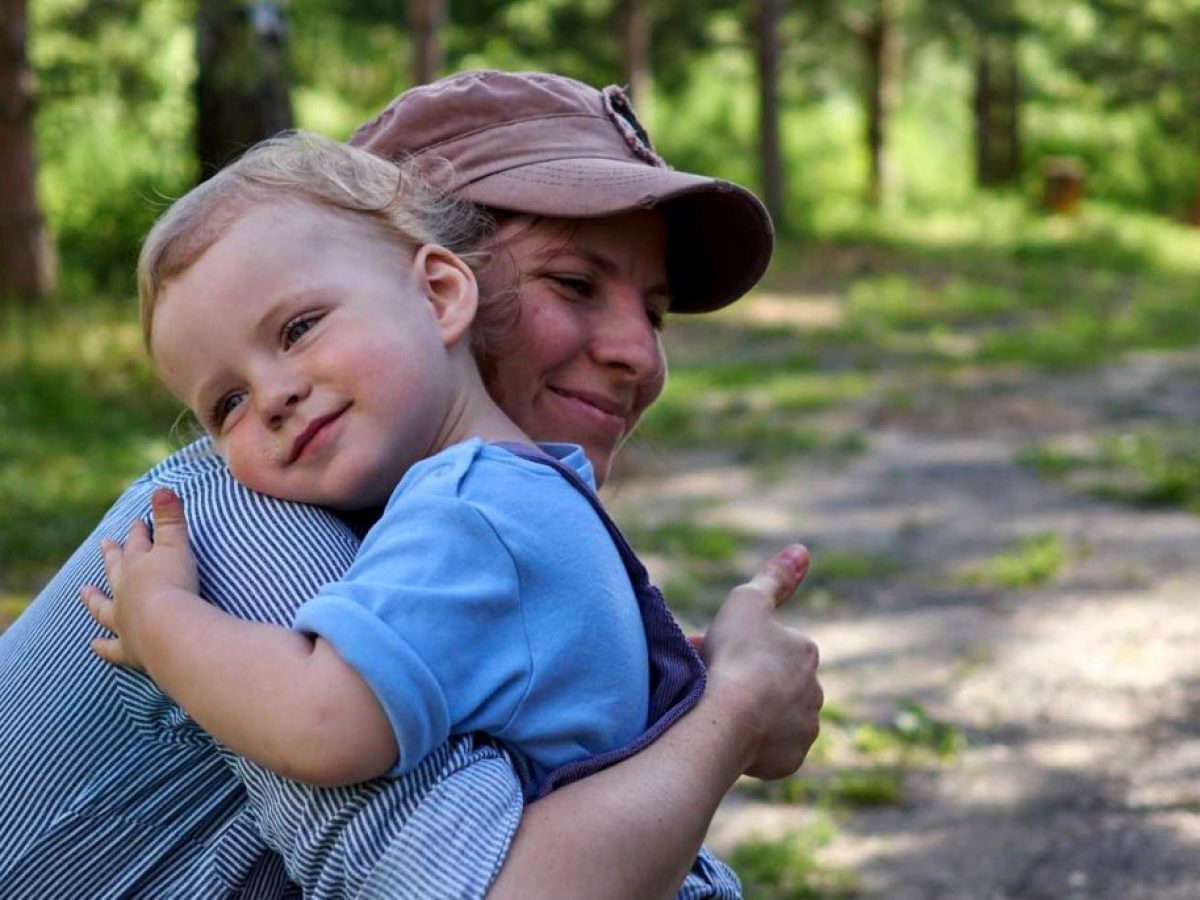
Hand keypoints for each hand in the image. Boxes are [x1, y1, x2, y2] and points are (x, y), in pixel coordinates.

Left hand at [81, 488, 199, 669]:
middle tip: (105, 544)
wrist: (169, 630)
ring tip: (85, 591)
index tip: (137, 520)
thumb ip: (171, 517)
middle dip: (113, 555)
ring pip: (104, 607)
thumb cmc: (177, 585)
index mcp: (140, 566)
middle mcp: (126, 592)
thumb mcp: (177, 546)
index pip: (139, 543)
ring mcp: (123, 621)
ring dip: (95, 599)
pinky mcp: (129, 648)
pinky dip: (102, 646)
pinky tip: (94, 644)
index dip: (140, 531)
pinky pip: (111, 647)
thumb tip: (162, 487)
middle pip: (116, 569)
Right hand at [696, 544, 822, 779]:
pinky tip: (730, 737)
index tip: (712, 653)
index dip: (740, 648)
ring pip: (774, 716)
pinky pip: (772, 749)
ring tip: (716, 713)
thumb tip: (802, 549)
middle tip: (709, 684)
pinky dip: (754, 744)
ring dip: (752, 712)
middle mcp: (815, 690)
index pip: (772, 647)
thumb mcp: (747, 601)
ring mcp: (805, 727)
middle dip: (748, 681)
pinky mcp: (792, 759)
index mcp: (806, 651)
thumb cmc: (734, 656)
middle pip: (774, 682)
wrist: (729, 717)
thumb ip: (775, 576)